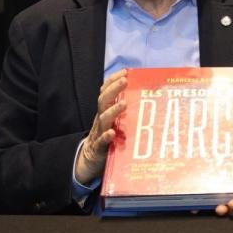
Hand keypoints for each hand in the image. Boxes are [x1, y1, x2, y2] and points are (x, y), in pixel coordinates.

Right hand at [74, 69, 127, 185]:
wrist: (89, 160)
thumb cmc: (107, 138)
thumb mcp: (114, 122)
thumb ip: (123, 111)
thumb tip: (142, 96)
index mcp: (105, 112)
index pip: (106, 92)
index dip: (113, 81)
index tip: (124, 71)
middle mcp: (101, 120)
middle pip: (104, 101)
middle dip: (114, 89)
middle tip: (125, 81)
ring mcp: (99, 133)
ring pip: (103, 119)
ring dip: (113, 110)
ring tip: (124, 104)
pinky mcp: (99, 148)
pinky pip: (101, 142)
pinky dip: (106, 136)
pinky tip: (112, 133)